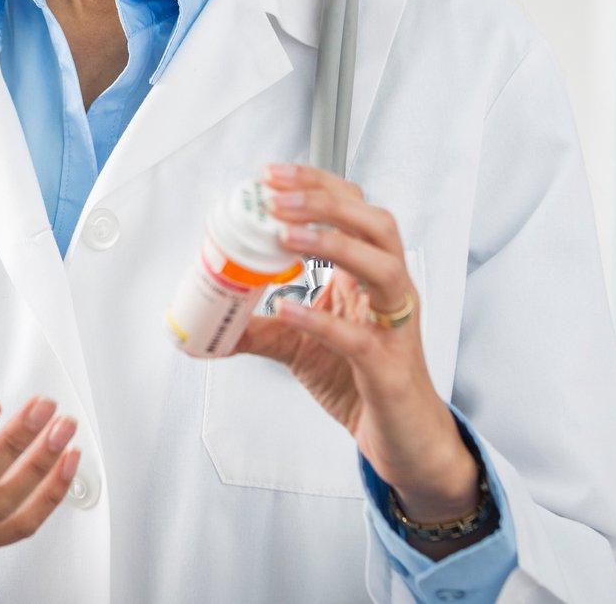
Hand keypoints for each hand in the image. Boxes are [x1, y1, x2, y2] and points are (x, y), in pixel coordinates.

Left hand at [234, 164, 478, 526]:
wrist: (402, 440)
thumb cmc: (363, 383)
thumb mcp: (301, 347)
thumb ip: (261, 328)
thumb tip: (213, 320)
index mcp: (371, 276)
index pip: (354, 210)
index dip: (317, 185)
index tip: (272, 175)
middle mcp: (390, 292)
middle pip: (376, 224)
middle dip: (326, 202)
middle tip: (277, 196)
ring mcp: (395, 328)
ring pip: (383, 267)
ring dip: (334, 244)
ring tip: (286, 235)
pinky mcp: (389, 369)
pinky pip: (360, 337)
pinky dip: (321, 320)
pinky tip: (289, 308)